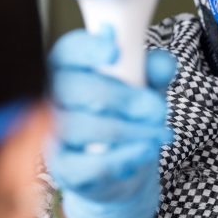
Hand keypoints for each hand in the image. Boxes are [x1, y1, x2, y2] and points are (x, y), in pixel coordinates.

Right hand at [47, 26, 175, 217]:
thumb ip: (154, 72)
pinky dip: (121, 158)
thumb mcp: (146, 87)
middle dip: (121, 96)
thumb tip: (164, 64)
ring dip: (129, 130)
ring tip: (160, 134)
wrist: (124, 166)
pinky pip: (86, 164)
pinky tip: (145, 151)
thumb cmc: (128, 115)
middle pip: (73, 88)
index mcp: (69, 68)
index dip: (88, 48)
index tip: (115, 50)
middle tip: (157, 108)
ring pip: (80, 127)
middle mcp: (52, 98)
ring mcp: (53, 135)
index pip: (68, 51)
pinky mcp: (64, 169)